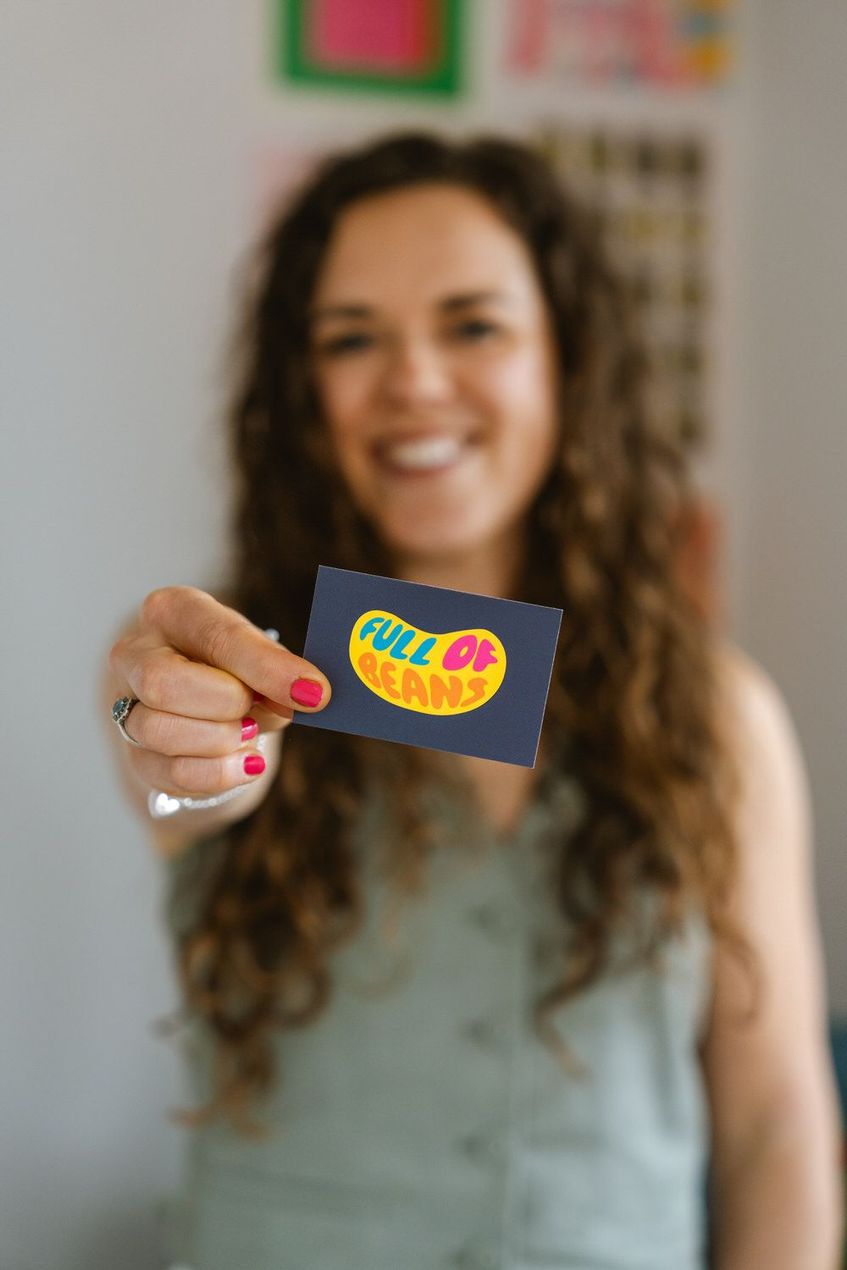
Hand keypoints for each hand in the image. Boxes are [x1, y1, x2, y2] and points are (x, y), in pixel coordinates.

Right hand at [108, 586, 329, 799]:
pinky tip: (245, 764)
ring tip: (250, 734)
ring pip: (159, 731)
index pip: (215, 637)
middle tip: (259, 711)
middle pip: (163, 684)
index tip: (314, 692)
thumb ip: (277, 670)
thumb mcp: (259, 656)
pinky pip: (170, 772)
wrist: (207, 700)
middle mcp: (136, 653)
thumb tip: (308, 693)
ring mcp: (125, 705)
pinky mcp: (136, 754)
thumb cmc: (233, 666)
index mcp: (172, 611)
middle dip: (226, 705)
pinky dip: (217, 774)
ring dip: (220, 741)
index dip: (266, 668)